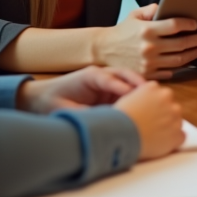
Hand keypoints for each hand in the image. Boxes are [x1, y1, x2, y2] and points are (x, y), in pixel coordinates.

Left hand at [17, 66, 146, 113]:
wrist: (41, 98)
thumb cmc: (52, 101)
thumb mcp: (66, 110)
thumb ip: (85, 114)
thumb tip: (103, 122)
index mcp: (90, 76)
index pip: (109, 78)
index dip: (121, 87)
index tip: (133, 95)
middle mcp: (101, 76)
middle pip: (124, 75)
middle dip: (138, 84)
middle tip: (152, 94)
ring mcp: (107, 83)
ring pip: (128, 82)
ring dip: (141, 89)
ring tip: (154, 99)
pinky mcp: (110, 92)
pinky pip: (127, 91)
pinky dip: (137, 97)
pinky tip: (147, 106)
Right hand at [99, 4, 196, 79]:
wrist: (103, 51)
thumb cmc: (122, 31)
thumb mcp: (135, 15)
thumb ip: (153, 9)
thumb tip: (169, 5)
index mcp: (147, 30)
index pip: (174, 25)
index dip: (188, 24)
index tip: (196, 23)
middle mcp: (149, 47)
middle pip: (181, 44)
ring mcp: (148, 63)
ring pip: (179, 60)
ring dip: (193, 54)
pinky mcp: (147, 75)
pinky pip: (170, 72)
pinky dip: (180, 67)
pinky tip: (187, 61)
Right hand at [114, 81, 184, 159]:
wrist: (119, 136)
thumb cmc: (118, 120)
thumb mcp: (127, 100)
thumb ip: (142, 98)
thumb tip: (147, 104)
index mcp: (153, 87)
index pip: (161, 94)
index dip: (155, 106)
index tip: (150, 113)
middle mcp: (166, 98)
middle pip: (171, 106)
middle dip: (164, 115)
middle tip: (151, 125)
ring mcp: (174, 115)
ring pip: (177, 121)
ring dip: (169, 127)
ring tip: (153, 136)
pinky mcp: (177, 133)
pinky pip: (180, 137)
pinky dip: (173, 142)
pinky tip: (160, 144)